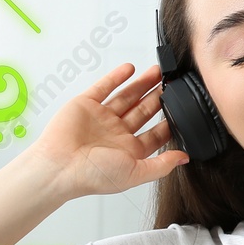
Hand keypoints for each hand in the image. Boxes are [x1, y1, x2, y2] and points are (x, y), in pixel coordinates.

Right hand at [27, 63, 188, 200]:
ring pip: (127, 96)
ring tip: (157, 72)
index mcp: (129, 151)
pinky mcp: (86, 105)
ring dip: (142, 84)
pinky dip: (117, 77)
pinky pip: (104, 87)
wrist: (58, 166)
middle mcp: (116, 134)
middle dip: (158, 97)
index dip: (170, 121)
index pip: (155, 134)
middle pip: (143, 111)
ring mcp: (101, 118)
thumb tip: (185, 159)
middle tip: (172, 83)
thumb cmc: (92, 175)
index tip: (184, 109)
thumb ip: (161, 165)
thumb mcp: (134, 174)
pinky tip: (130, 69)